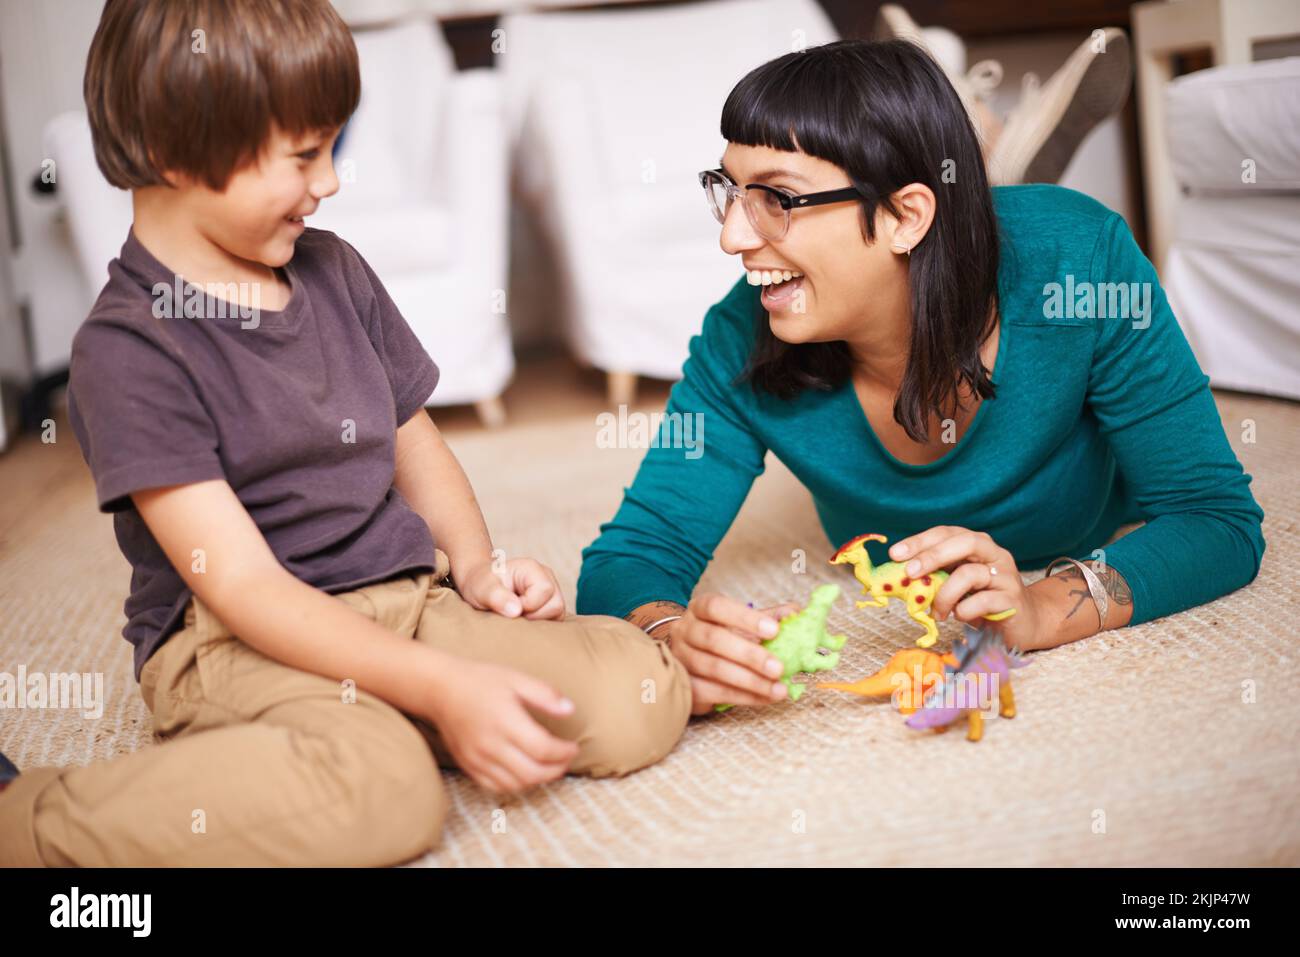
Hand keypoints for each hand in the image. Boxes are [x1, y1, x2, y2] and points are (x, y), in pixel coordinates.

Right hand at [422, 655, 579, 793]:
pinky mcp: (469, 766)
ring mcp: (477, 759)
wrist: (440, 690)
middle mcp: (490, 745)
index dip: (564, 752)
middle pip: (532, 772)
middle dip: (556, 770)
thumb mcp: (516, 678)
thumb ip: (545, 695)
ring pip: (516, 784)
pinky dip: (517, 785)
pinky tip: (527, 772)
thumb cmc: (481, 681)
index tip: (574, 746)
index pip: (543, 749)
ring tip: (551, 766)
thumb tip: (570, 710)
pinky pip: (497, 787)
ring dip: (539, 780)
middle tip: (567, 760)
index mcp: (505, 721)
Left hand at [456, 556, 565, 620]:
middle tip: (512, 615)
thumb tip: (516, 610)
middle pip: (556, 605)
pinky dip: (538, 626)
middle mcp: (546, 578)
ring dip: (536, 622)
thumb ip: (497, 597)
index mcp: (532, 569)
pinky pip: (553, 621)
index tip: (508, 608)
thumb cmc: (481, 585)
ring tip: (516, 617)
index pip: (544, 591)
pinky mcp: (549, 606)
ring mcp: (550, 593)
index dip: (528, 605)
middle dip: (534, 617)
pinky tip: (522, 621)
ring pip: (557, 615)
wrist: (480, 587)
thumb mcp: (482, 589)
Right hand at [665, 593, 801, 714]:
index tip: (774, 630)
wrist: (688, 663)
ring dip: (751, 681)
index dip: (745, 617)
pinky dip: (744, 697)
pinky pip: (714, 693)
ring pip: (714, 669)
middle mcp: (684, 631)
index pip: (716, 606)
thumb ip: (769, 617)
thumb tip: (797, 613)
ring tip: (778, 689)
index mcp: (699, 609)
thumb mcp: (742, 624)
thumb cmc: (723, 639)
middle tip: (779, 668)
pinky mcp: (685, 687)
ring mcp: (681, 659)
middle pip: (714, 639)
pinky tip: (765, 698)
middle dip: (750, 655)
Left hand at [888, 526, 1046, 650]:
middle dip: (933, 555)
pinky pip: (983, 601)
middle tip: (910, 572)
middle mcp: (994, 554)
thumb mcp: (957, 583)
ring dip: (945, 595)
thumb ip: (937, 575)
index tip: (895, 554)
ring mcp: (1005, 576)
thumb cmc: (983, 599)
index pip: (947, 533)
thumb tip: (901, 576)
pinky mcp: (1012, 600)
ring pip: (970, 574)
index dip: (920, 541)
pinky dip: (964, 611)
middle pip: (965, 542)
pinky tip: (959, 616)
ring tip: (937, 612)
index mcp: (978, 545)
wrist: (1024, 622)